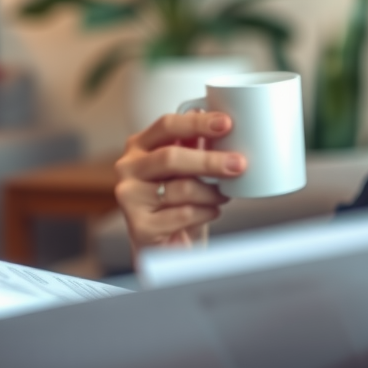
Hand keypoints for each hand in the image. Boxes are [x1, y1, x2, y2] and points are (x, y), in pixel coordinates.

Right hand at [114, 112, 245, 254]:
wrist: (166, 244)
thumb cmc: (177, 200)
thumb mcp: (187, 168)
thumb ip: (197, 145)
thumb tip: (224, 124)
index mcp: (140, 145)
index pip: (167, 126)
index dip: (197, 123)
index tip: (226, 123)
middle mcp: (128, 168)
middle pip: (171, 157)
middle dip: (210, 161)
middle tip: (238, 164)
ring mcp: (130, 198)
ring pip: (181, 188)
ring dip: (212, 192)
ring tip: (224, 195)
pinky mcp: (140, 227)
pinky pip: (183, 214)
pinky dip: (205, 212)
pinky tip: (212, 211)